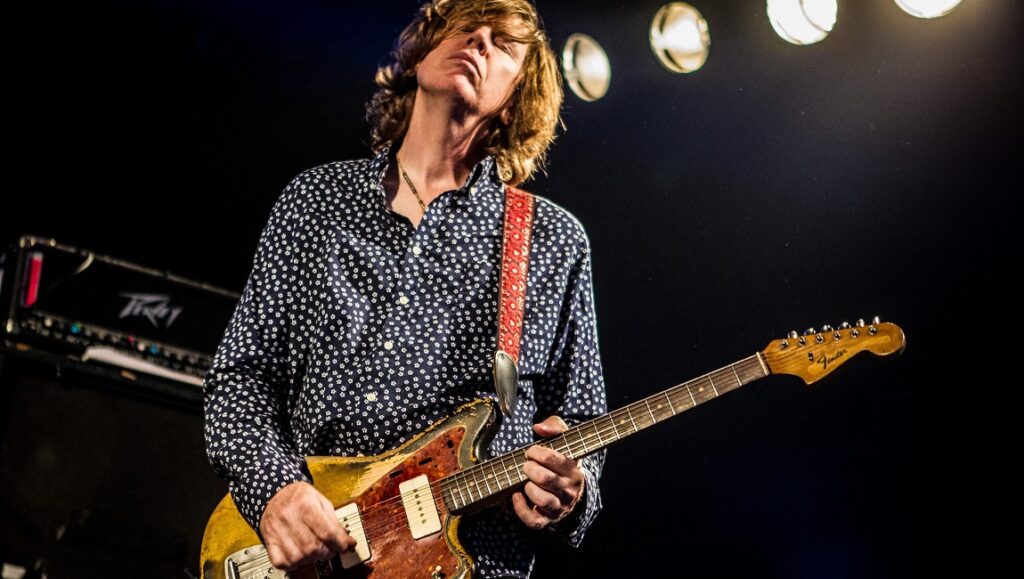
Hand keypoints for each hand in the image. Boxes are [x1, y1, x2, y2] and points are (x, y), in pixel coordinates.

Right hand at [259, 481, 355, 570]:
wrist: (275, 493)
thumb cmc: (300, 497)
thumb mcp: (321, 501)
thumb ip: (334, 522)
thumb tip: (347, 541)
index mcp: (304, 503)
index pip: (326, 532)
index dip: (340, 543)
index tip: (345, 546)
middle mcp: (289, 517)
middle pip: (313, 547)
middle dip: (327, 552)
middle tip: (331, 548)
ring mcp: (277, 530)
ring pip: (299, 557)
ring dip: (312, 558)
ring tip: (317, 551)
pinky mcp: (270, 541)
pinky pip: (282, 562)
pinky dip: (294, 564)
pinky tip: (301, 555)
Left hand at [512, 415, 585, 529]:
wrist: (572, 490)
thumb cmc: (562, 461)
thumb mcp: (564, 439)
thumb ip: (554, 427)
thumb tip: (538, 427)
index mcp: (574, 470)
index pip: (553, 458)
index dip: (536, 452)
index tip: (531, 452)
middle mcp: (569, 490)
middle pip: (546, 479)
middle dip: (530, 469)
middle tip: (526, 465)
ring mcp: (560, 507)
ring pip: (544, 501)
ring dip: (529, 488)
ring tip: (526, 481)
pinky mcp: (548, 519)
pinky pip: (534, 520)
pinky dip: (521, 509)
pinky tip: (516, 495)